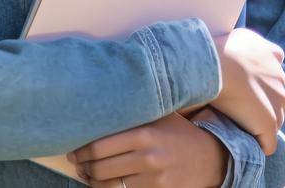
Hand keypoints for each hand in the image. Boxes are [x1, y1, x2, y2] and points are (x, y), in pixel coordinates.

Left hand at [67, 110, 228, 186]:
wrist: (211, 157)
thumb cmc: (178, 132)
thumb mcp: (158, 116)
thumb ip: (132, 113)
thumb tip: (97, 105)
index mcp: (144, 134)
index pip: (100, 146)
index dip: (81, 151)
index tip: (73, 149)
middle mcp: (148, 158)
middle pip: (100, 168)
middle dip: (82, 167)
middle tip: (76, 162)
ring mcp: (154, 180)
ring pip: (109, 186)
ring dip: (92, 181)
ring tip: (86, 174)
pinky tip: (102, 184)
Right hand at [209, 28, 284, 154]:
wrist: (215, 66)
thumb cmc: (219, 49)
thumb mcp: (238, 36)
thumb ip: (247, 43)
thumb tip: (240, 52)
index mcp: (273, 54)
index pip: (274, 70)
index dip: (259, 80)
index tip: (243, 84)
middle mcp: (280, 77)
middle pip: (275, 96)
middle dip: (260, 102)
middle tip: (236, 105)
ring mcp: (278, 103)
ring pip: (273, 119)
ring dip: (258, 123)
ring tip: (236, 125)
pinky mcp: (269, 124)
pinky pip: (268, 143)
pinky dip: (258, 145)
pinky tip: (242, 143)